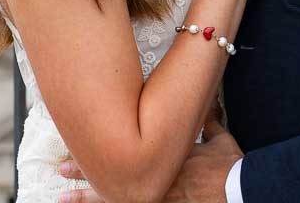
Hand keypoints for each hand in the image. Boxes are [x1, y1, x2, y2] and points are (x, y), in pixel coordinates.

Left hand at [57, 119, 242, 202]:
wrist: (238, 189)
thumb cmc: (227, 167)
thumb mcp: (219, 140)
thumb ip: (210, 123)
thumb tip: (209, 106)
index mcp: (161, 156)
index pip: (122, 153)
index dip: (94, 155)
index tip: (72, 152)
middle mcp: (153, 178)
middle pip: (111, 178)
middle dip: (84, 177)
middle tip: (60, 170)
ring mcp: (157, 199)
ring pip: (115, 200)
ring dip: (89, 200)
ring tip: (64, 199)